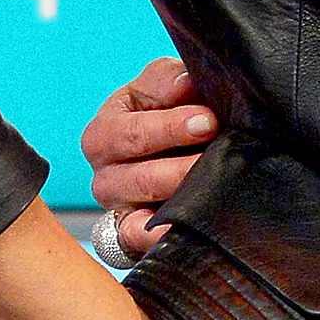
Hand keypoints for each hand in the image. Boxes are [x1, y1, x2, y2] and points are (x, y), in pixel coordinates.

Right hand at [81, 56, 216, 258]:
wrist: (177, 145)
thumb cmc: (167, 108)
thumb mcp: (164, 85)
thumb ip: (170, 79)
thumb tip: (184, 82)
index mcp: (104, 130)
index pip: (131, 130)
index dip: (170, 125)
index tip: (207, 119)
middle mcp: (104, 172)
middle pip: (138, 174)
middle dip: (180, 163)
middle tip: (215, 154)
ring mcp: (117, 206)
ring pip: (143, 206)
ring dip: (180, 193)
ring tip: (212, 182)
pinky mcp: (128, 234)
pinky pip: (136, 239)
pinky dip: (155, 235)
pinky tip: (179, 226)